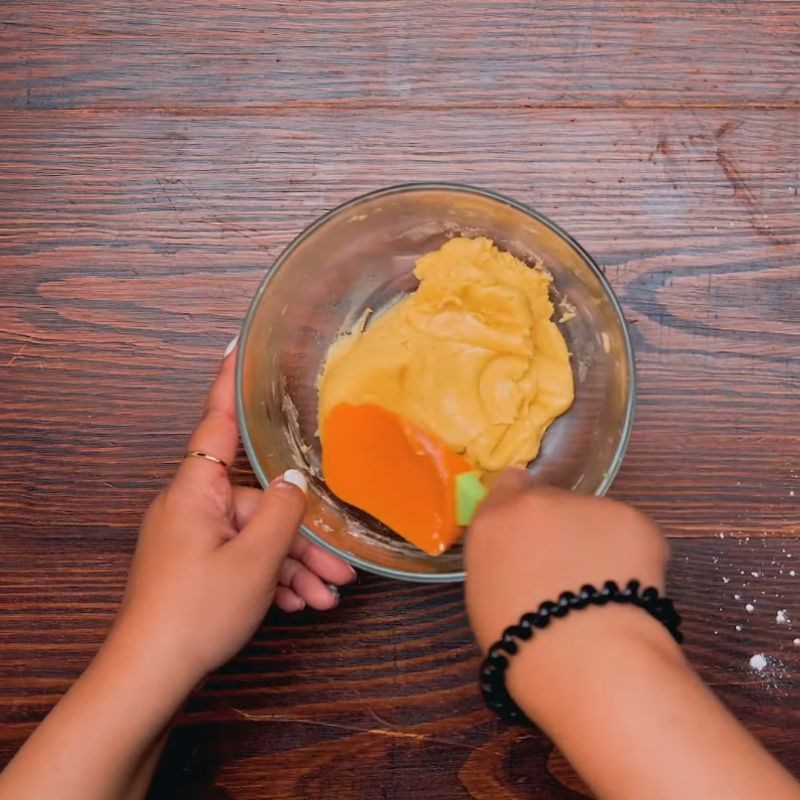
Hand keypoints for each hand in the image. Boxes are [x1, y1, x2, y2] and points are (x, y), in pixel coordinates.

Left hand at [112, 343, 355, 685]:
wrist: (151, 676)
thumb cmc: (196, 610)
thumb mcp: (255, 560)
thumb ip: (283, 512)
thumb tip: (296, 482)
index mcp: (196, 490)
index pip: (218, 423)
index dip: (230, 384)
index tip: (238, 346)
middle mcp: (192, 506)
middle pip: (258, 500)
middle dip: (302, 533)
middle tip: (341, 565)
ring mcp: (193, 537)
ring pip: (257, 535)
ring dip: (294, 564)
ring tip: (327, 594)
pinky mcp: (197, 566)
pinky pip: (243, 557)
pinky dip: (272, 577)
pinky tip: (299, 602)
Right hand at [465, 468, 668, 651]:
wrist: (589, 661)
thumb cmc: (525, 650)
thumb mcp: (488, 601)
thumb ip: (503, 564)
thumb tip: (525, 563)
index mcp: (494, 523)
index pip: (507, 487)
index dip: (523, 510)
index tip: (534, 533)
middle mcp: (537, 503)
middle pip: (553, 504)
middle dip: (562, 531)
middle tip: (571, 577)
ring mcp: (587, 506)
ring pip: (594, 521)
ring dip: (598, 545)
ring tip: (605, 596)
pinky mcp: (633, 519)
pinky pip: (632, 535)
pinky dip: (635, 559)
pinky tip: (631, 595)